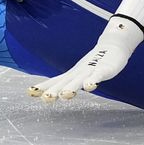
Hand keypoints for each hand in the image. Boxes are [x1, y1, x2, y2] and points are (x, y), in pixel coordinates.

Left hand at [28, 17, 143, 101]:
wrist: (113, 45)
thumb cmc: (95, 62)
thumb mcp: (79, 74)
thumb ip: (68, 83)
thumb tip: (56, 92)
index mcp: (72, 75)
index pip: (55, 81)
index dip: (43, 87)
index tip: (30, 92)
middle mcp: (78, 73)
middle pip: (64, 83)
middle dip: (55, 91)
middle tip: (45, 99)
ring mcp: (90, 71)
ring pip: (79, 80)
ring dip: (71, 87)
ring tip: (64, 95)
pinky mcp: (104, 69)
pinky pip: (98, 76)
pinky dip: (93, 81)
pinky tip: (90, 87)